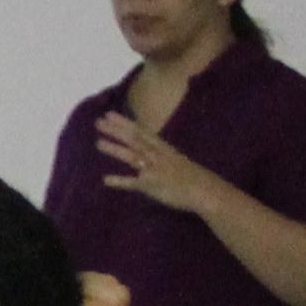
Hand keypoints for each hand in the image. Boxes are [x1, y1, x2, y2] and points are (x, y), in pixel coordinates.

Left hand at [93, 108, 226, 218]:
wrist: (206, 191)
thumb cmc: (192, 177)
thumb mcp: (176, 160)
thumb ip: (160, 154)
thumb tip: (147, 150)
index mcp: (164, 148)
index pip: (141, 131)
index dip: (124, 122)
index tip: (110, 114)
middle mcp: (158, 156)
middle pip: (134, 139)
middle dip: (116, 130)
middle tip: (98, 122)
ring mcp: (155, 169)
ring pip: (132, 156)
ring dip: (115, 149)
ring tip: (98, 143)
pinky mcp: (153, 186)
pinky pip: (134, 183)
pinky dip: (120, 181)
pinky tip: (105, 180)